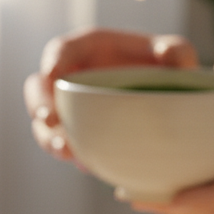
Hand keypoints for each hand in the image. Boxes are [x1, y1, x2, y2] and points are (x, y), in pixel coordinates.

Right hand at [24, 28, 197, 159]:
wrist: (163, 98)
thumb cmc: (164, 68)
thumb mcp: (174, 54)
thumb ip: (176, 50)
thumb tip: (172, 56)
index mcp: (85, 50)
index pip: (59, 51)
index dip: (51, 62)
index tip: (52, 76)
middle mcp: (68, 78)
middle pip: (37, 89)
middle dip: (40, 105)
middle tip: (52, 121)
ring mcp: (65, 107)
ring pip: (42, 123)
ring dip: (49, 137)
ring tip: (66, 151)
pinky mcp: (71, 131)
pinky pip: (58, 143)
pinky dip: (69, 154)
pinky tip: (86, 164)